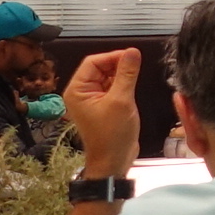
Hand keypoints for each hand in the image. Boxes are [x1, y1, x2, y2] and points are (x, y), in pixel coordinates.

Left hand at [64, 48, 142, 176]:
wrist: (113, 162)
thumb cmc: (113, 135)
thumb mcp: (121, 101)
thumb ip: (127, 74)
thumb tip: (133, 51)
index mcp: (77, 90)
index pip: (93, 62)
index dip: (113, 56)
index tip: (132, 56)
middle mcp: (81, 93)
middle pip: (100, 68)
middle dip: (118, 66)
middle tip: (137, 68)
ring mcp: (92, 100)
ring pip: (107, 77)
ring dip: (122, 76)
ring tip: (135, 82)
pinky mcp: (103, 106)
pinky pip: (112, 88)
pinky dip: (122, 86)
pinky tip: (132, 91)